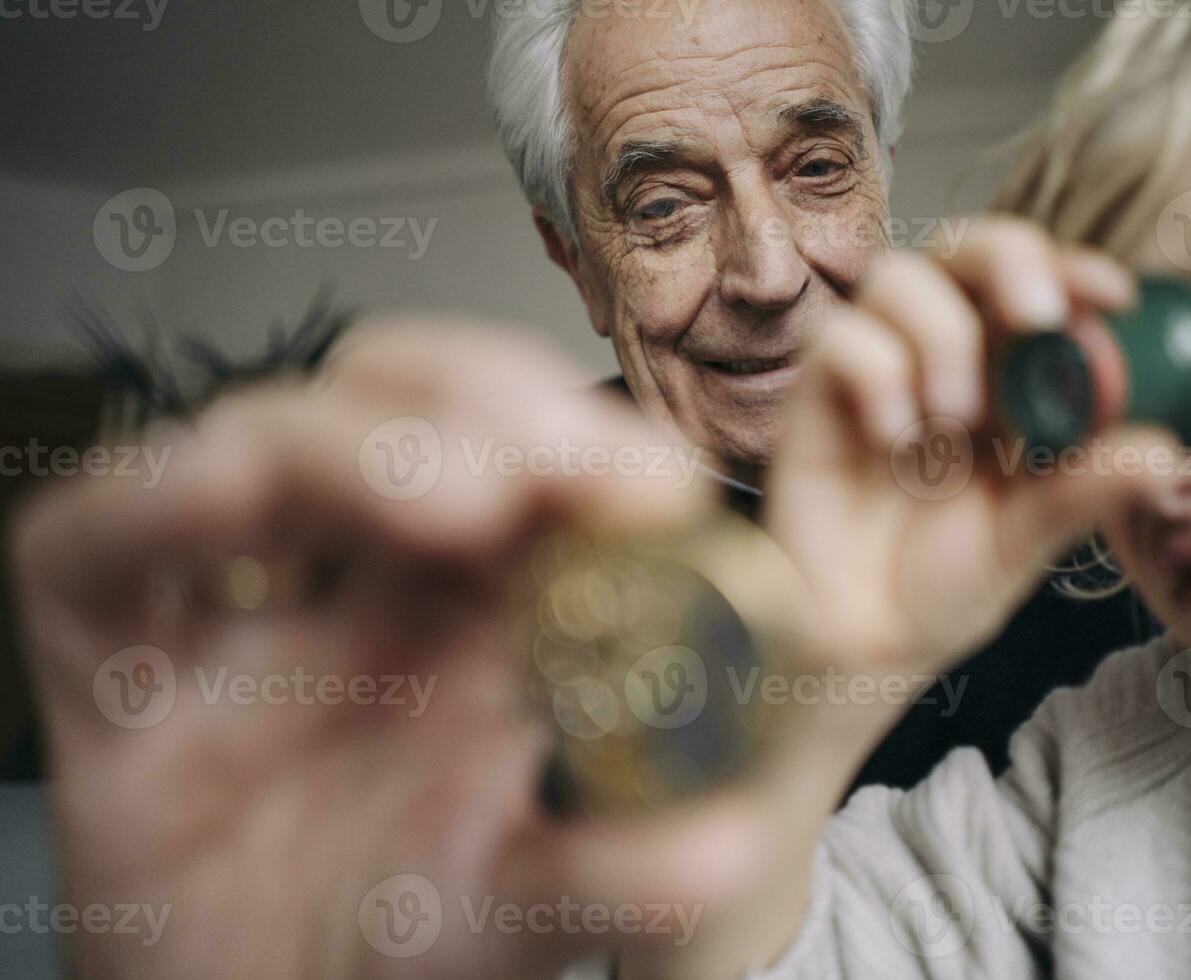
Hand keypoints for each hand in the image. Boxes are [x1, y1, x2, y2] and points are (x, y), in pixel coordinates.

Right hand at [11, 320, 714, 978]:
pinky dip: (153, 497)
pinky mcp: (107, 647)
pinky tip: (224, 484)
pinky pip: (98, 542)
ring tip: (464, 500)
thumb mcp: (528, 908)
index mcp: (472, 601)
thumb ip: (621, 870)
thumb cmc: (394, 949)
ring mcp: (228, 598)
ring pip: (273, 443)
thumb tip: (726, 845)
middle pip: (404, 406)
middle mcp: (354, 576)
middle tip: (561, 466)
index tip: (651, 483)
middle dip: (485, 410)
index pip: (524, 456)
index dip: (581, 444)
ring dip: (364, 445)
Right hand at [767, 219, 1179, 677]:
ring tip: (953, 420)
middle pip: (963, 246)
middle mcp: (938, 355)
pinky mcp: (816, 395)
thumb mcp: (1034, 537)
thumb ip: (1092, 489)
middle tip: (1038, 316)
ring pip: (896, 277)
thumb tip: (1176, 452)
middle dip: (1007, 261)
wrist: (866, 644)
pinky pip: (842, 339)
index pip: (1035, 285)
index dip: (1072, 267)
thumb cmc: (948, 581)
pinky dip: (878, 376)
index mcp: (1003, 375)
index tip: (1113, 295)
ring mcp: (874, 369)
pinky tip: (893, 441)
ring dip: (939, 335)